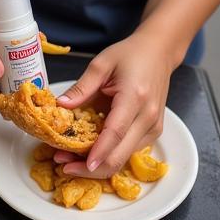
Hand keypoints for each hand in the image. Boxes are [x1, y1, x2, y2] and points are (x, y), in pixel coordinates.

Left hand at [52, 30, 175, 178]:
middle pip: (119, 155)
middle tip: (63, 164)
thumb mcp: (101, 64)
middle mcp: (148, 116)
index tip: (74, 166)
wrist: (159, 52)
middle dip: (90, 167)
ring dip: (98, 164)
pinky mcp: (154, 131)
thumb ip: (81, 87)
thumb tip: (60, 106)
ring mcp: (154, 126)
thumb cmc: (131, 54)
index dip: (95, 153)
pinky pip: (129, 151)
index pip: (114, 133)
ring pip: (124, 158)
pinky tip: (92, 150)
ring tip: (72, 157)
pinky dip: (110, 155)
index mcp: (134, 97)